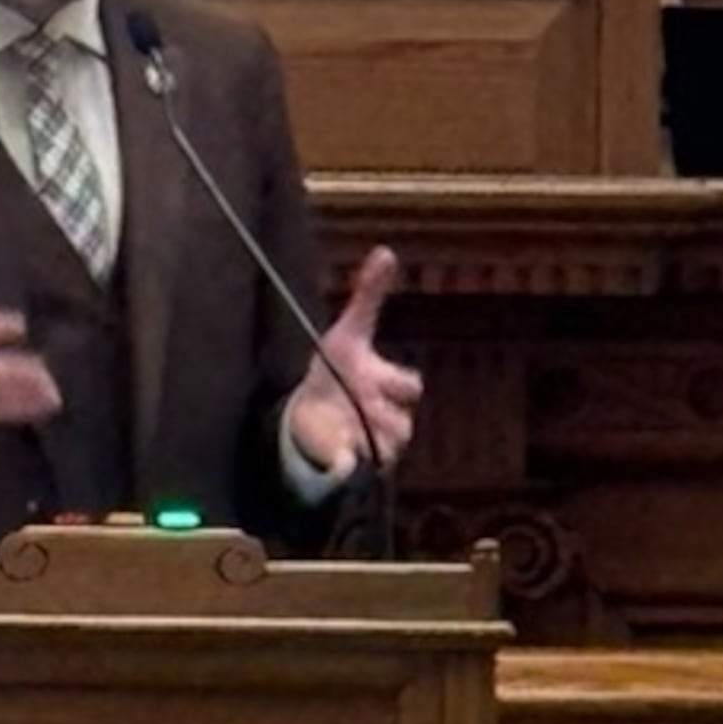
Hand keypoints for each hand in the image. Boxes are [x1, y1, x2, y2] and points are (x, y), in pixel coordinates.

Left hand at [289, 244, 424, 479]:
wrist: (312, 407)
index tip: (371, 375)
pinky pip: (357, 471)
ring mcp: (372, 442)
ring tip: (344, 425)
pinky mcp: (352, 462)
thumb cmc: (338, 366)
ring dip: (367, 437)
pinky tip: (338, 459)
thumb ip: (369, 294)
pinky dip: (347, 468)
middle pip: (404, 424)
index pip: (410, 386)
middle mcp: (387, 416)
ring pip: (388, 448)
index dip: (396, 382)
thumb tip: (385, 251)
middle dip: (383, 414)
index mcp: (388, 384)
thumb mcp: (350, 328)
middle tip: (358, 402)